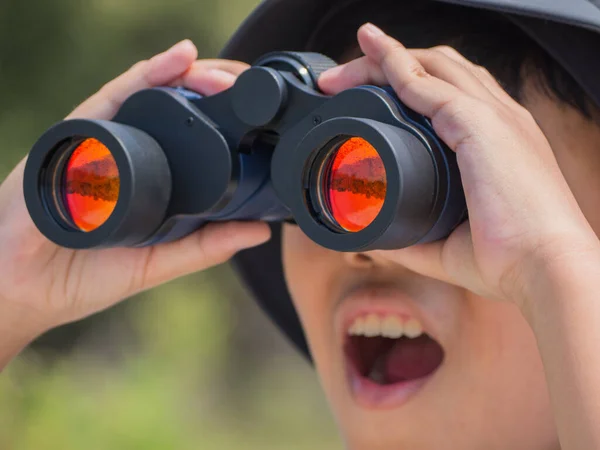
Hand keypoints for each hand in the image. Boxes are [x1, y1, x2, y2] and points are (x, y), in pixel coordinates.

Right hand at [0, 40, 269, 336]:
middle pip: (170, 111)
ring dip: (184, 76)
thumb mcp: (157, 263)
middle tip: (244, 87)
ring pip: (145, 97)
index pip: (187, 140)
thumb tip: (261, 231)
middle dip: (207, 92)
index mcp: (146, 178)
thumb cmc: (84, 277)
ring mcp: (98, 142)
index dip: (221, 121)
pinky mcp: (72, 139)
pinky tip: (176, 63)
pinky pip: (111, 100)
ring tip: (215, 71)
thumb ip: (205, 248)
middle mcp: (124, 154)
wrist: (22, 289)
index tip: (257, 114)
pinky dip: (143, 79)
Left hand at [319, 24, 598, 306]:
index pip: (450, 92)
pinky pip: (430, 84)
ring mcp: (493, 117)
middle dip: (386, 65)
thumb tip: (377, 235)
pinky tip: (372, 60)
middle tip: (339, 81)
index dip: (407, 84)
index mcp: (497, 142)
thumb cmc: (509, 260)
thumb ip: (412, 237)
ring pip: (432, 65)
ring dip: (384, 59)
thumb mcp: (448, 246)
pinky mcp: (483, 125)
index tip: (364, 94)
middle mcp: (499, 119)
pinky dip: (397, 66)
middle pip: (437, 69)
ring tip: (341, 71)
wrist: (544, 269)